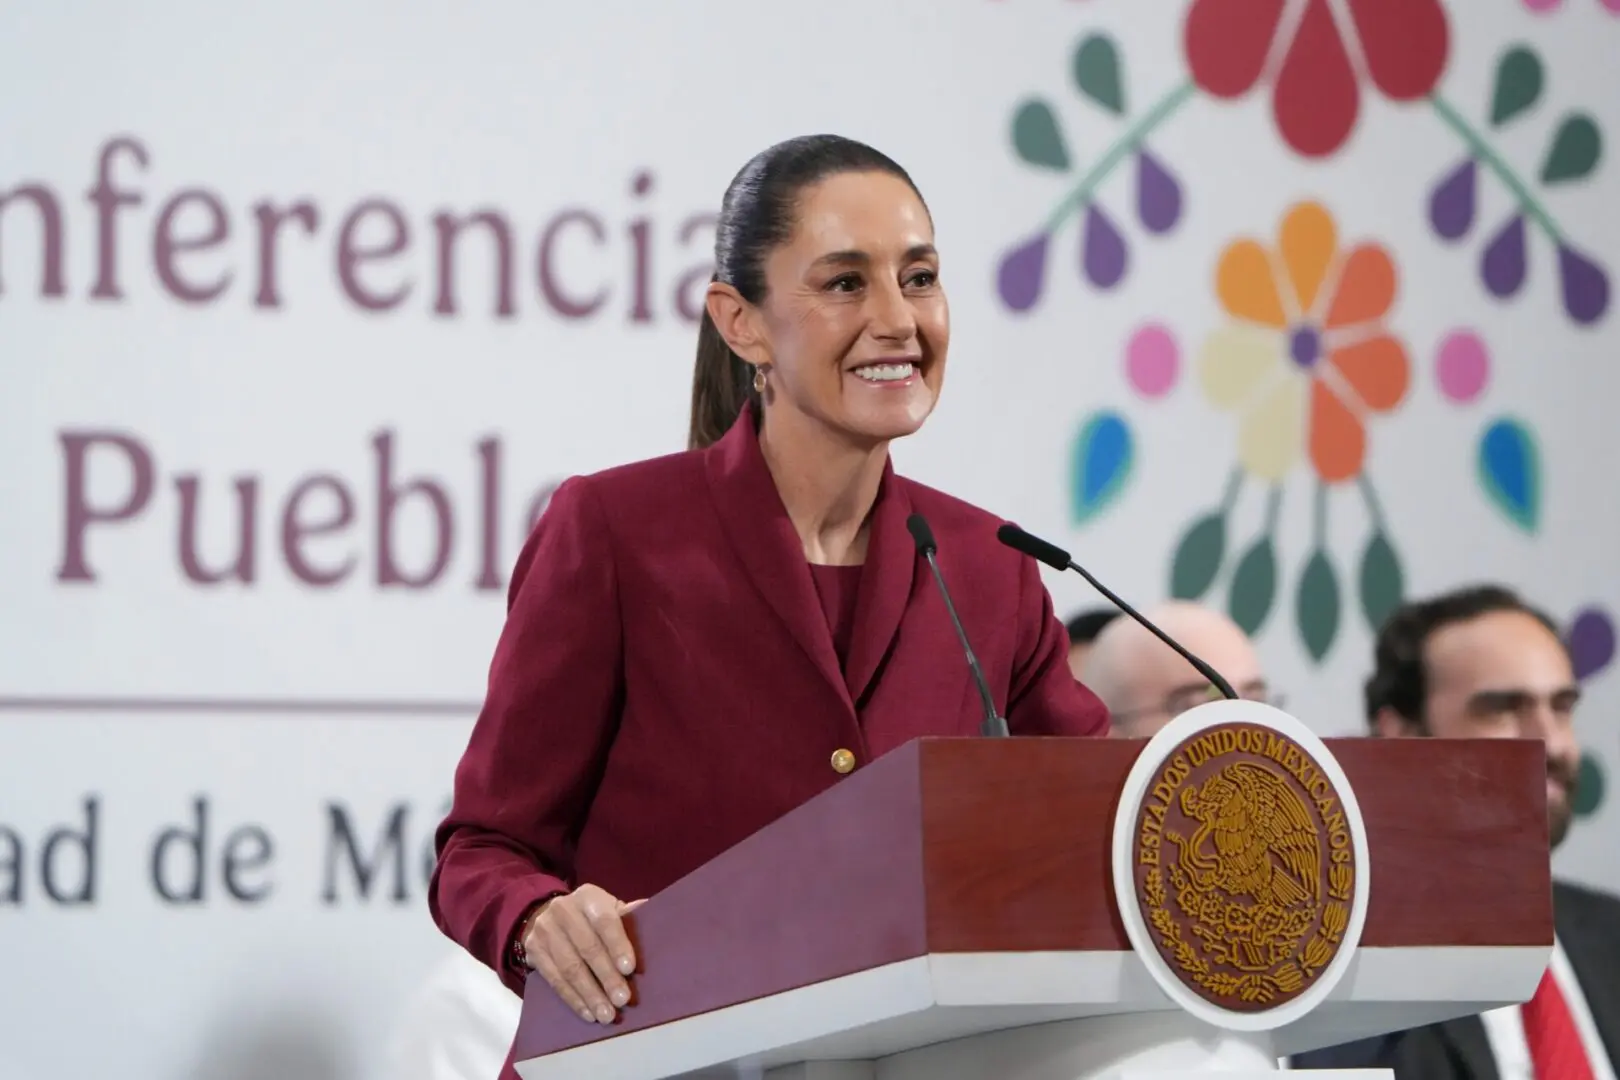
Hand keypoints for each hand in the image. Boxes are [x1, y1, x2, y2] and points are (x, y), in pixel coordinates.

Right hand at [521, 884, 646, 1023]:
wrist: (546, 914)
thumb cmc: (590, 916)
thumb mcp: (608, 908)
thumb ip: (627, 916)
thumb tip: (654, 914)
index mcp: (588, 896)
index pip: (604, 921)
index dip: (617, 945)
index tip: (629, 969)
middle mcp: (563, 910)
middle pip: (587, 948)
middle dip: (606, 977)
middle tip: (622, 1000)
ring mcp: (544, 930)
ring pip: (569, 968)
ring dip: (590, 994)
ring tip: (606, 1015)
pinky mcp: (533, 951)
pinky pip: (554, 980)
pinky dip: (573, 999)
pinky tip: (588, 1013)